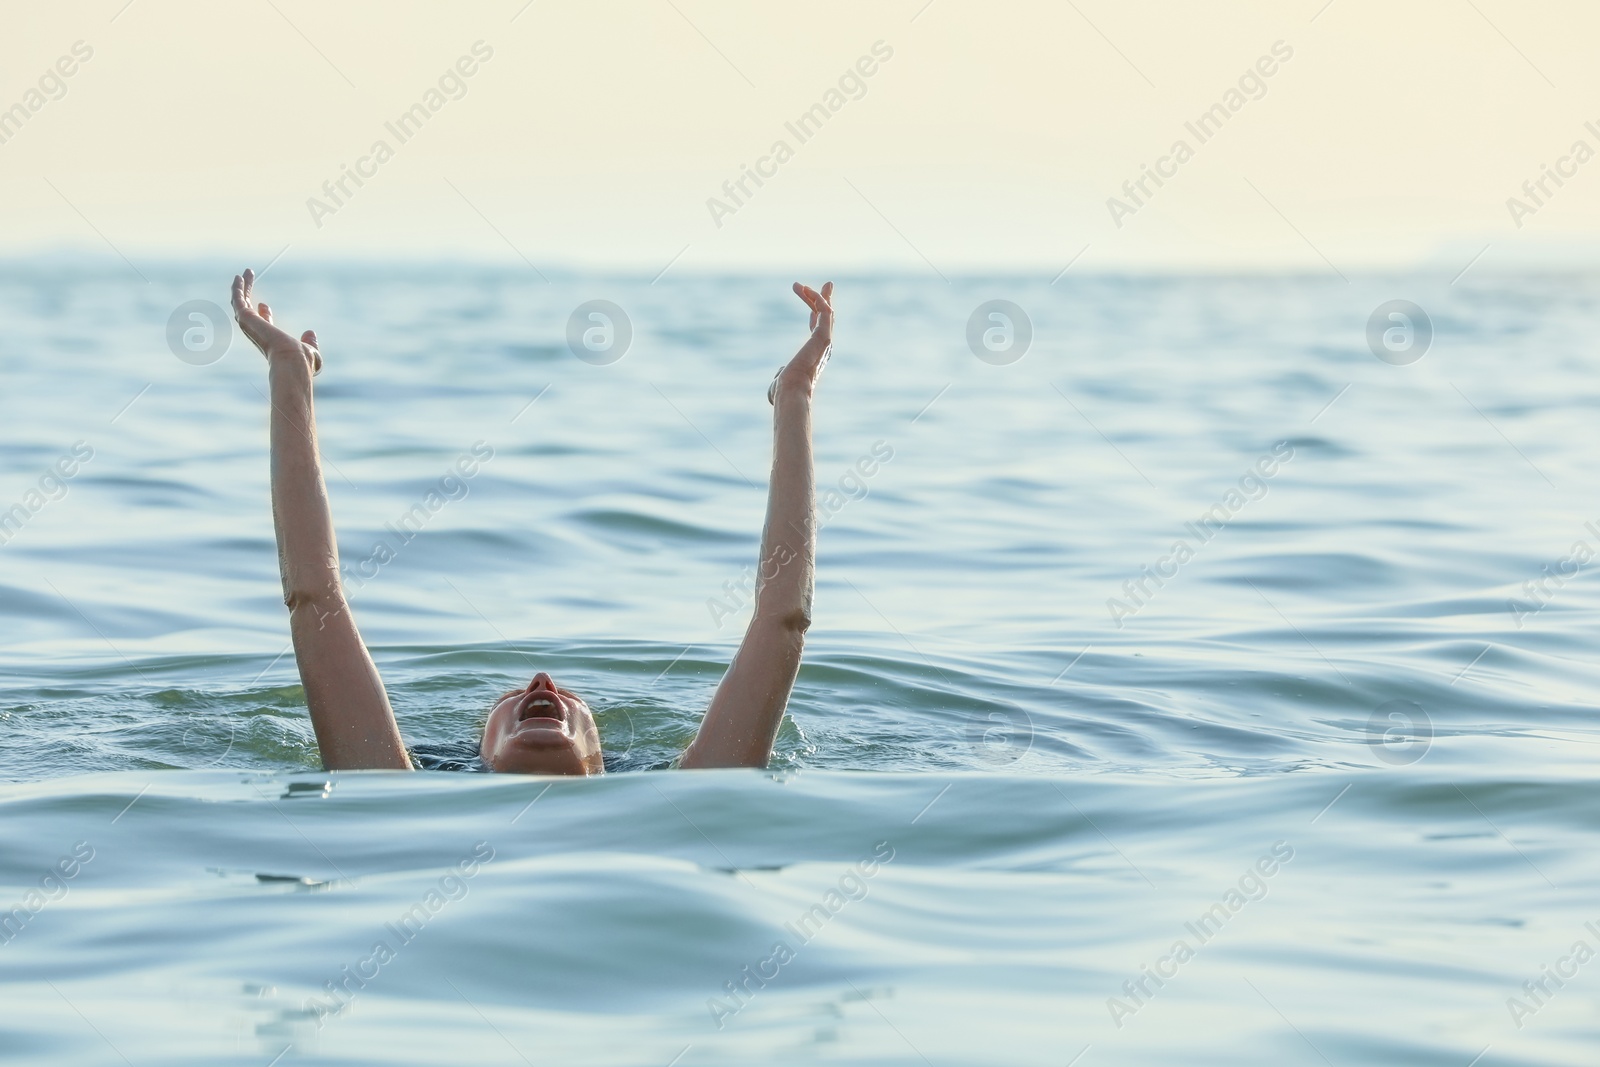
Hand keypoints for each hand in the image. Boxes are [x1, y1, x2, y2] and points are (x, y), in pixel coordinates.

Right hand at [231, 268, 322, 374]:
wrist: (293, 360)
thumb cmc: (302, 361)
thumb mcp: (310, 350)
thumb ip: (309, 342)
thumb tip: (310, 333)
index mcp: (271, 340)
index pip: (264, 325)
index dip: (264, 315)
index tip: (264, 305)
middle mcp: (258, 333)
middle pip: (248, 312)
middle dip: (247, 296)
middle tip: (248, 281)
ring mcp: (251, 326)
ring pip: (240, 304)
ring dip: (240, 289)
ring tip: (243, 274)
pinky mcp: (247, 319)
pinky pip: (238, 301)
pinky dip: (238, 289)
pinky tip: (239, 277)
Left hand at [769, 281, 832, 403]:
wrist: (791, 391)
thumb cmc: (785, 390)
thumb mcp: (783, 378)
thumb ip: (782, 374)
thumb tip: (778, 378)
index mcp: (816, 354)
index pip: (818, 330)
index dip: (815, 314)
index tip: (810, 303)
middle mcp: (824, 347)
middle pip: (827, 318)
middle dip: (825, 300)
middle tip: (828, 285)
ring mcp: (825, 341)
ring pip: (826, 312)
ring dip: (816, 295)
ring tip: (799, 285)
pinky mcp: (824, 337)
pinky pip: (825, 311)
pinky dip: (817, 299)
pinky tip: (806, 290)